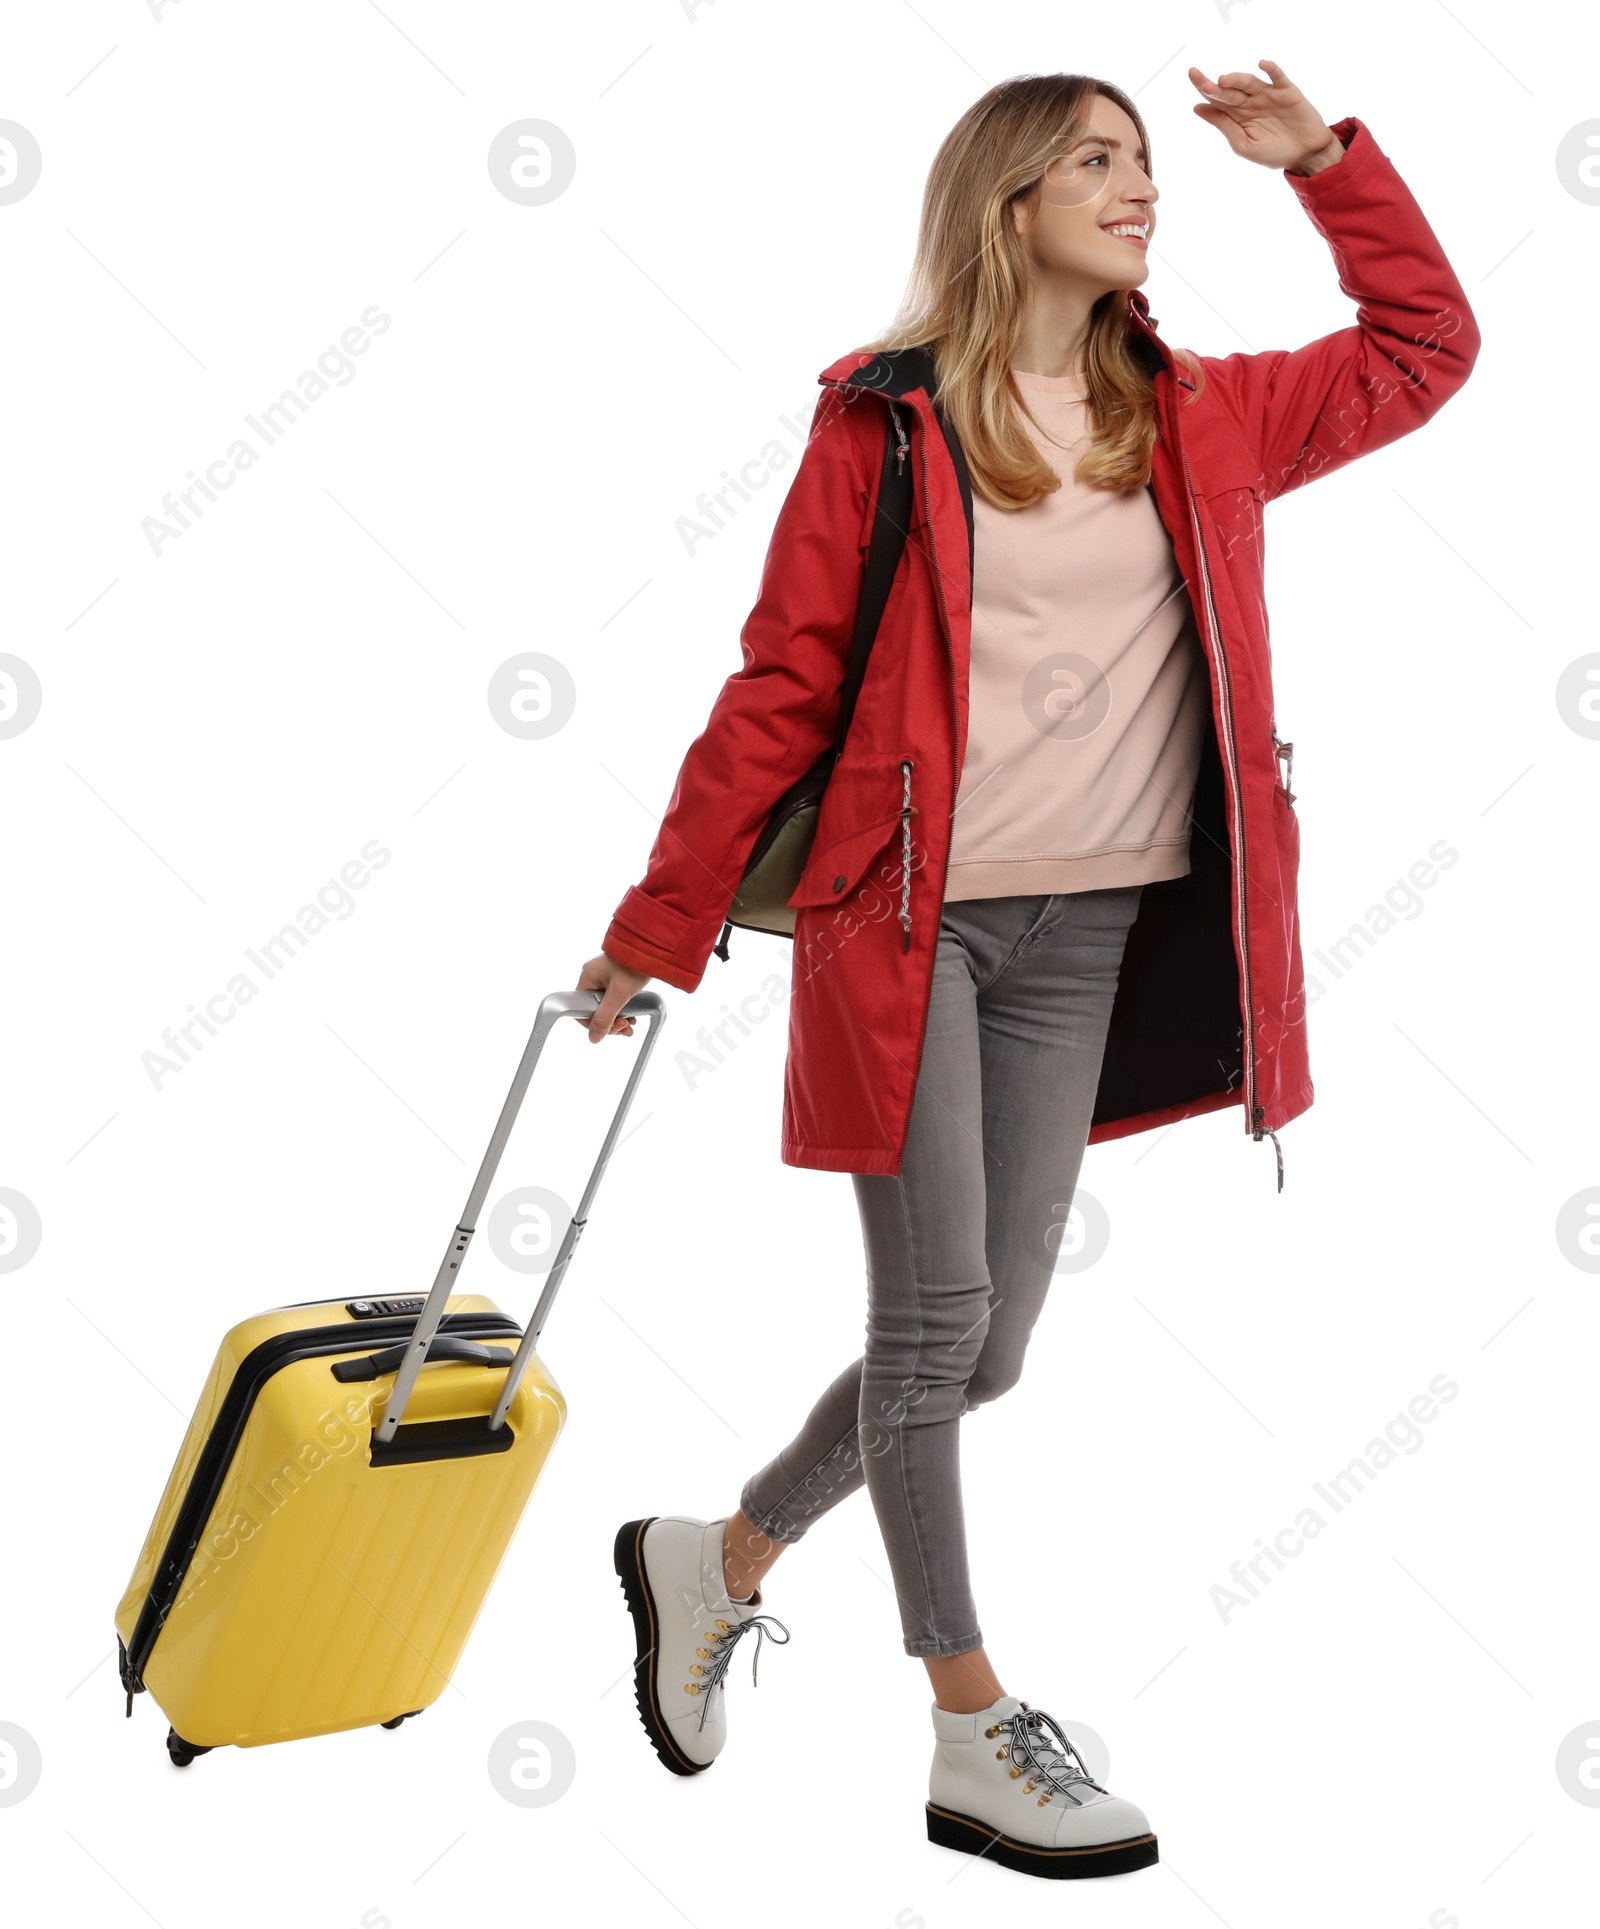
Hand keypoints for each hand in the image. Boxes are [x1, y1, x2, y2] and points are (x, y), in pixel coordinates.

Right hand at [577, 951, 652, 1043]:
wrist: (653, 946)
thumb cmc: (634, 963)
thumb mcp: (619, 995)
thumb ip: (605, 1017)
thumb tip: (594, 1037)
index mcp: (587, 978)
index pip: (581, 1010)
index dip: (595, 1024)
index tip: (610, 1029)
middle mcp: (593, 977)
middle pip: (595, 1010)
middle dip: (610, 1022)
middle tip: (625, 1027)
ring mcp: (604, 977)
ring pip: (606, 1006)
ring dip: (618, 1017)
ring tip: (631, 1023)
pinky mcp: (616, 977)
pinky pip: (614, 998)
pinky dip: (623, 1008)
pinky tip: (633, 1014)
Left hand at [1187, 60, 1343, 174]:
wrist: (1304, 155)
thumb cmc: (1273, 153)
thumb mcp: (1243, 144)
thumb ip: (1223, 124)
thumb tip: (1197, 107)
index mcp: (1236, 115)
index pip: (1216, 99)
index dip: (1204, 87)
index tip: (1192, 74)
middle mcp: (1249, 101)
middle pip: (1229, 90)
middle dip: (1215, 86)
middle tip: (1204, 84)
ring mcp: (1267, 95)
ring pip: (1249, 83)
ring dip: (1237, 79)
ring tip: (1224, 80)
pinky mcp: (1286, 91)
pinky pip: (1277, 77)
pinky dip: (1271, 69)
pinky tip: (1262, 64)